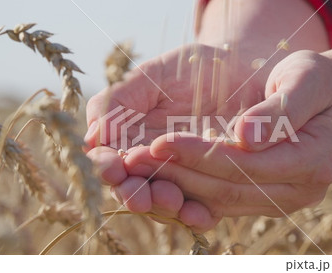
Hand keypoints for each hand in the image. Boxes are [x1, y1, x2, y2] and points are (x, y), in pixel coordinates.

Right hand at [84, 44, 263, 229]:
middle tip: (141, 196)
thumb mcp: (152, 76)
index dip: (106, 168)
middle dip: (134, 195)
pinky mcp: (212, 184)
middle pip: (132, 188)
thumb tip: (91, 136)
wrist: (239, 69)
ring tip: (174, 202)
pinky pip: (202, 208)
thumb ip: (119, 99)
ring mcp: (181, 175)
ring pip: (163, 203)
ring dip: (164, 208)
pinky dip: (198, 215)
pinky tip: (203, 214)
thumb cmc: (190, 68)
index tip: (114, 169)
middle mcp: (151, 161)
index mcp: (129, 137)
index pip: (108, 161)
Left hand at [120, 50, 331, 231]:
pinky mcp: (261, 199)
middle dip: (179, 173)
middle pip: (228, 190)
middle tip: (134, 158)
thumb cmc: (314, 80)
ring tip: (138, 166)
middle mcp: (297, 192)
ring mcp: (279, 200)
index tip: (161, 141)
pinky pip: (220, 202)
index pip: (246, 166)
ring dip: (176, 184)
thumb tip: (246, 138)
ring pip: (219, 201)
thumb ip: (281, 108)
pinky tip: (159, 175)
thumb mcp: (306, 79)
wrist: (320, 95)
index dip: (201, 156)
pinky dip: (188, 190)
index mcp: (313, 163)